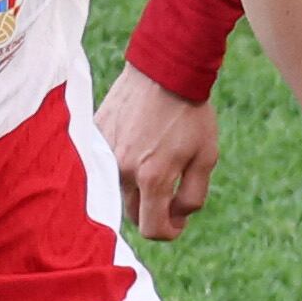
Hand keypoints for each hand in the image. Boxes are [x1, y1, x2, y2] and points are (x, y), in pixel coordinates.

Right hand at [98, 65, 221, 239]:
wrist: (163, 68)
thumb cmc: (190, 113)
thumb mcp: (206, 157)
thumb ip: (193, 196)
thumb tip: (177, 219)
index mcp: (153, 178)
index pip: (152, 229)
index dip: (169, 231)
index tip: (178, 222)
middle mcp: (123, 170)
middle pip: (133, 214)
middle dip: (153, 210)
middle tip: (171, 190)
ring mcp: (105, 153)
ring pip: (118, 190)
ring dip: (136, 187)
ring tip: (155, 158)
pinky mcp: (95, 136)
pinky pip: (105, 164)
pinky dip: (121, 163)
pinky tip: (138, 142)